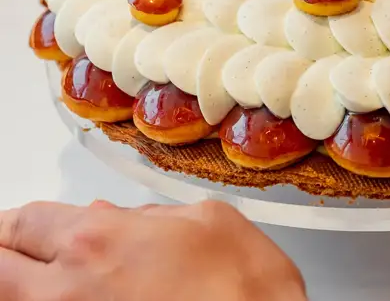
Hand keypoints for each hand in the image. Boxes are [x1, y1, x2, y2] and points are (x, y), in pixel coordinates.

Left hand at [0, 200, 306, 300]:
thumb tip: (120, 222)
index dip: (15, 223)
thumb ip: (149, 217)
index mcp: (97, 243)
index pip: (23, 222)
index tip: (18, 228)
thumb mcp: (205, 218)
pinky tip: (78, 298)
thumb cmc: (245, 289)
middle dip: (5, 254)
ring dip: (20, 286)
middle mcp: (68, 294)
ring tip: (40, 278)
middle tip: (14, 251)